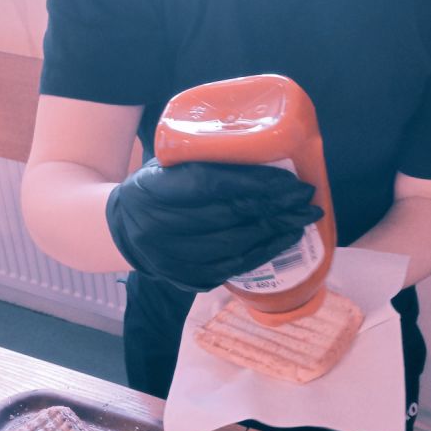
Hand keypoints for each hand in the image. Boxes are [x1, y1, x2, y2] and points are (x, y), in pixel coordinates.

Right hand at [106, 159, 322, 290]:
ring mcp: (170, 258)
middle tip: (307, 200)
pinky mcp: (185, 278)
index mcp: (153, 189)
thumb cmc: (158, 187)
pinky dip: (263, 252)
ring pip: (234, 246)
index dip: (255, 183)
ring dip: (275, 232)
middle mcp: (158, 227)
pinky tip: (284, 239)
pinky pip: (233, 267)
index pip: (211, 185)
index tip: (289, 181)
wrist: (122, 229)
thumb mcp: (169, 165)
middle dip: (275, 208)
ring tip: (303, 219)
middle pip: (228, 217)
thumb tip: (267, 152)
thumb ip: (205, 161)